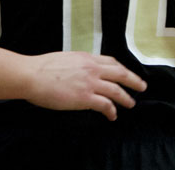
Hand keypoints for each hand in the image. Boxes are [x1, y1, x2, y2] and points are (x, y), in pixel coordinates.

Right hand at [26, 52, 147, 120]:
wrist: (32, 75)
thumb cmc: (42, 68)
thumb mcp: (66, 58)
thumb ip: (78, 64)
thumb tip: (81, 70)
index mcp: (87, 57)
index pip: (111, 61)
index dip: (122, 68)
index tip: (127, 73)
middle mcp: (92, 68)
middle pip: (120, 73)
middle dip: (134, 80)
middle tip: (142, 86)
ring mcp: (90, 83)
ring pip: (116, 90)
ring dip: (126, 98)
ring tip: (131, 104)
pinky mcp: (85, 97)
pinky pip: (105, 105)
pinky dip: (111, 110)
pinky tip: (112, 115)